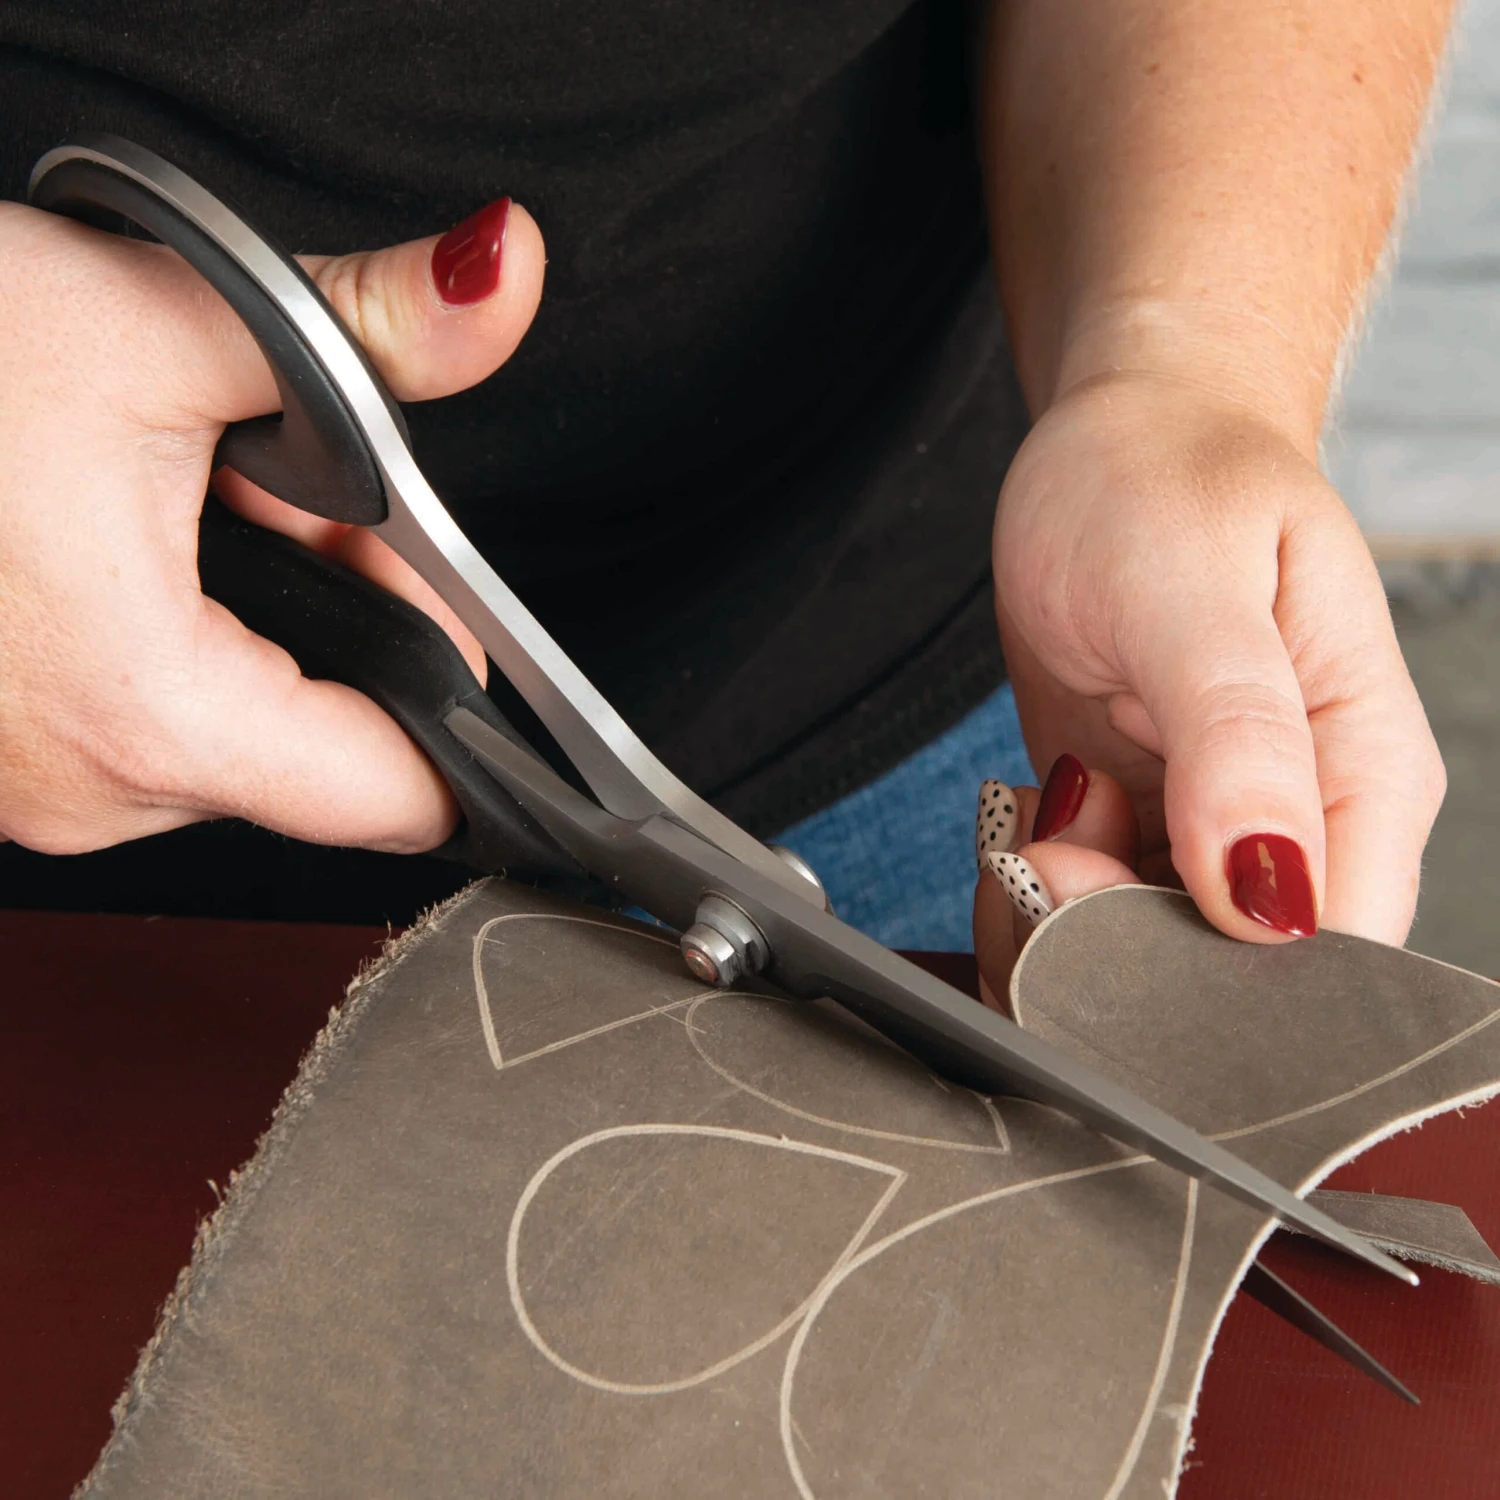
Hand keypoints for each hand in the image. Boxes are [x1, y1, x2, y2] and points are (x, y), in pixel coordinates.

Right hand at [0, 195, 541, 854]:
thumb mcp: (161, 317)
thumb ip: (372, 325)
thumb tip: (499, 276)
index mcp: (149, 713)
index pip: (399, 793)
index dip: (452, 689)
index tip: (441, 598)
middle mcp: (87, 789)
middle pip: (327, 739)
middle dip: (339, 603)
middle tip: (275, 482)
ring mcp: (31, 785)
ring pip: (236, 720)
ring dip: (251, 605)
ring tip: (170, 489)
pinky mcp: (0, 758)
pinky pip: (144, 716)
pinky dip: (169, 628)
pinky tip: (110, 532)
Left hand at [974, 371, 1444, 987]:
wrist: (1114, 444)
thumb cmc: (1168, 477)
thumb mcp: (1195, 587)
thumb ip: (1240, 738)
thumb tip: (1270, 895)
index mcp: (1363, 774)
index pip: (1331, 954)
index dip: (1212, 973)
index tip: (1102, 892)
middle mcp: (1299, 822)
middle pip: (1224, 979)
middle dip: (1112, 946)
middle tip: (1051, 846)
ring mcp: (1213, 832)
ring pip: (1142, 960)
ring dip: (1061, 916)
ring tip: (1045, 808)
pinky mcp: (1140, 828)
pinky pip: (1085, 914)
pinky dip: (1036, 889)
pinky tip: (1034, 809)